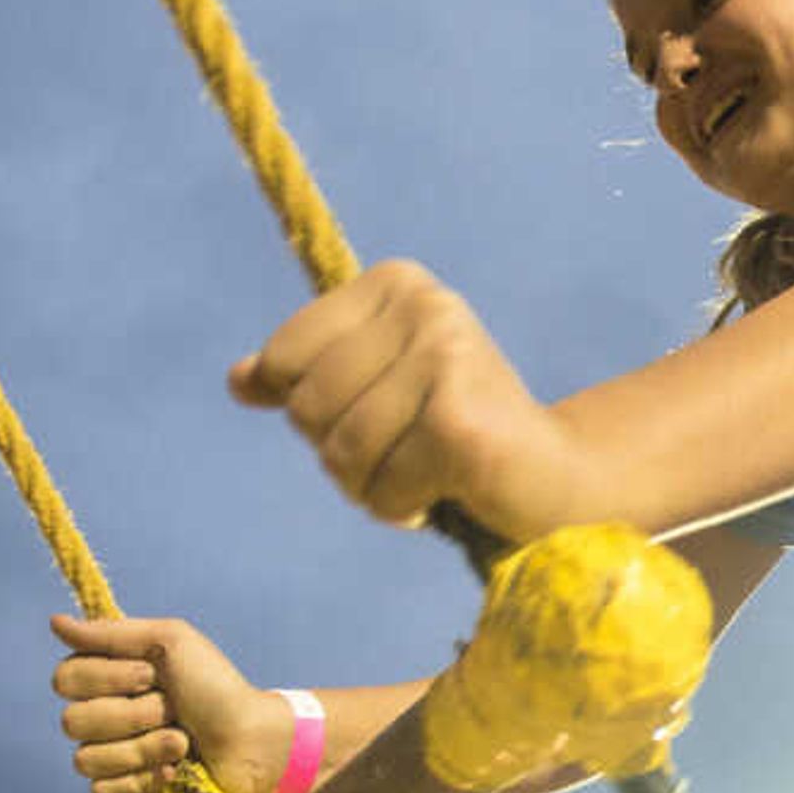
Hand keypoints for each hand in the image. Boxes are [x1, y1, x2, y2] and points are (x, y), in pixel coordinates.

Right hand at [51, 613, 285, 792]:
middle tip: (173, 708)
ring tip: (182, 743)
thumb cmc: (216, 686)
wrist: (252, 738)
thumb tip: (54, 622)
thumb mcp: (169, 643)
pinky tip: (176, 772)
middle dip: (132, 715)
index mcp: (106, 679)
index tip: (150, 674)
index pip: (65, 680)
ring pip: (87, 759)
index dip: (106, 679)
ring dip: (144, 748)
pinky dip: (144, 780)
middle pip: (73, 722)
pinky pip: (103, 792)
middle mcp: (102, 716)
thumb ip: (111, 634)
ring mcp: (112, 756)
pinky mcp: (127, 792)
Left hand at [228, 261, 606, 542]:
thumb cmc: (456, 435)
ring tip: (425, 476)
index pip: (285, 356)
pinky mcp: (459, 423)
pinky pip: (380, 488)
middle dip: (342, 454)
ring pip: (340, 452)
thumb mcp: (376, 390)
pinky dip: (403, 509)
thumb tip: (237, 380)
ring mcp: (446, 360)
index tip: (377, 412)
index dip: (311, 409)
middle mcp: (426, 307)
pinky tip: (447, 492)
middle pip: (307, 407)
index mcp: (397, 283)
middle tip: (405, 452)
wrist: (556, 479)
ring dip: (372, 486)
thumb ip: (306, 378)